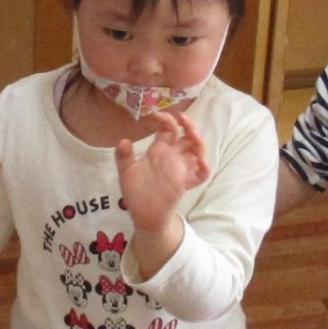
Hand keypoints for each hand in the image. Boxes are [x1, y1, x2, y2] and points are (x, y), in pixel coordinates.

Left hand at [114, 111, 210, 232]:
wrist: (143, 214)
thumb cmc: (136, 191)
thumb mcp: (126, 172)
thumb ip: (124, 157)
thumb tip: (123, 141)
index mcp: (158, 151)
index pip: (168, 130)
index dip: (167, 120)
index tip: (158, 114)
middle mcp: (172, 157)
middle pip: (186, 137)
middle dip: (188, 126)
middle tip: (183, 119)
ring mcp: (181, 169)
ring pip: (197, 151)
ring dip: (198, 142)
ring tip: (192, 135)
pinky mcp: (185, 184)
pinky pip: (201, 174)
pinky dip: (204, 167)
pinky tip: (200, 162)